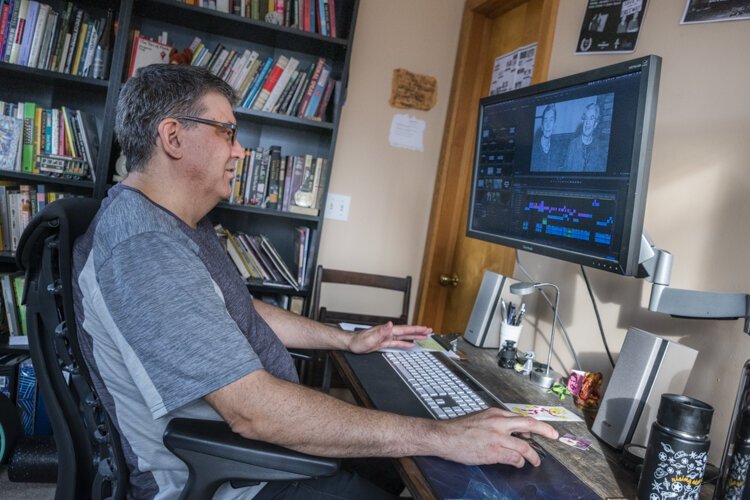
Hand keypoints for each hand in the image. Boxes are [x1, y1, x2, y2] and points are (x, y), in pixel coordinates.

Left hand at [347, 322, 431, 353]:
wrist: (351, 344)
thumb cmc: (359, 341)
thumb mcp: (370, 337)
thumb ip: (381, 331)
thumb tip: (390, 324)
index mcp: (387, 331)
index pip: (405, 330)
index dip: (415, 329)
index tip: (425, 328)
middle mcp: (388, 333)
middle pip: (407, 332)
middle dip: (418, 331)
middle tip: (429, 331)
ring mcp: (387, 338)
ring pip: (404, 337)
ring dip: (414, 336)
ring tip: (424, 336)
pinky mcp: (384, 343)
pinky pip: (398, 343)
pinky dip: (405, 343)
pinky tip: (411, 344)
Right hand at [438, 408, 558, 466]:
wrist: (444, 436)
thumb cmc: (458, 429)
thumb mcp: (479, 418)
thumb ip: (495, 423)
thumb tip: (511, 432)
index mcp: (494, 413)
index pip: (519, 418)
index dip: (532, 426)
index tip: (539, 431)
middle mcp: (498, 422)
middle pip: (529, 424)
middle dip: (545, 430)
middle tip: (554, 436)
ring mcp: (497, 437)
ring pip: (524, 445)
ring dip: (533, 455)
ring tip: (535, 461)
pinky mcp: (493, 451)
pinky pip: (514, 457)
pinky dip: (520, 461)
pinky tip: (519, 464)